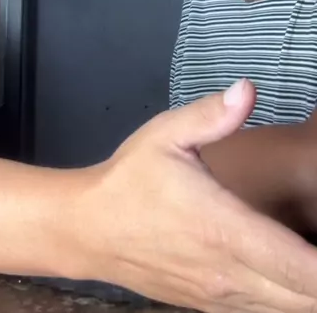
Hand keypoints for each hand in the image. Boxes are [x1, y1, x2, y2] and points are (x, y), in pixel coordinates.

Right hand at [75, 79, 316, 312]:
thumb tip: (248, 89)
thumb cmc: (131, 179)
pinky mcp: (209, 307)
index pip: (301, 267)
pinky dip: (289, 299)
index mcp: (224, 228)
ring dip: (310, 290)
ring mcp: (219, 297)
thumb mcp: (166, 135)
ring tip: (311, 255)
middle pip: (305, 300)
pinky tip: (292, 275)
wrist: (87, 229)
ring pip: (287, 311)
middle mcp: (228, 273)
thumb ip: (211, 115)